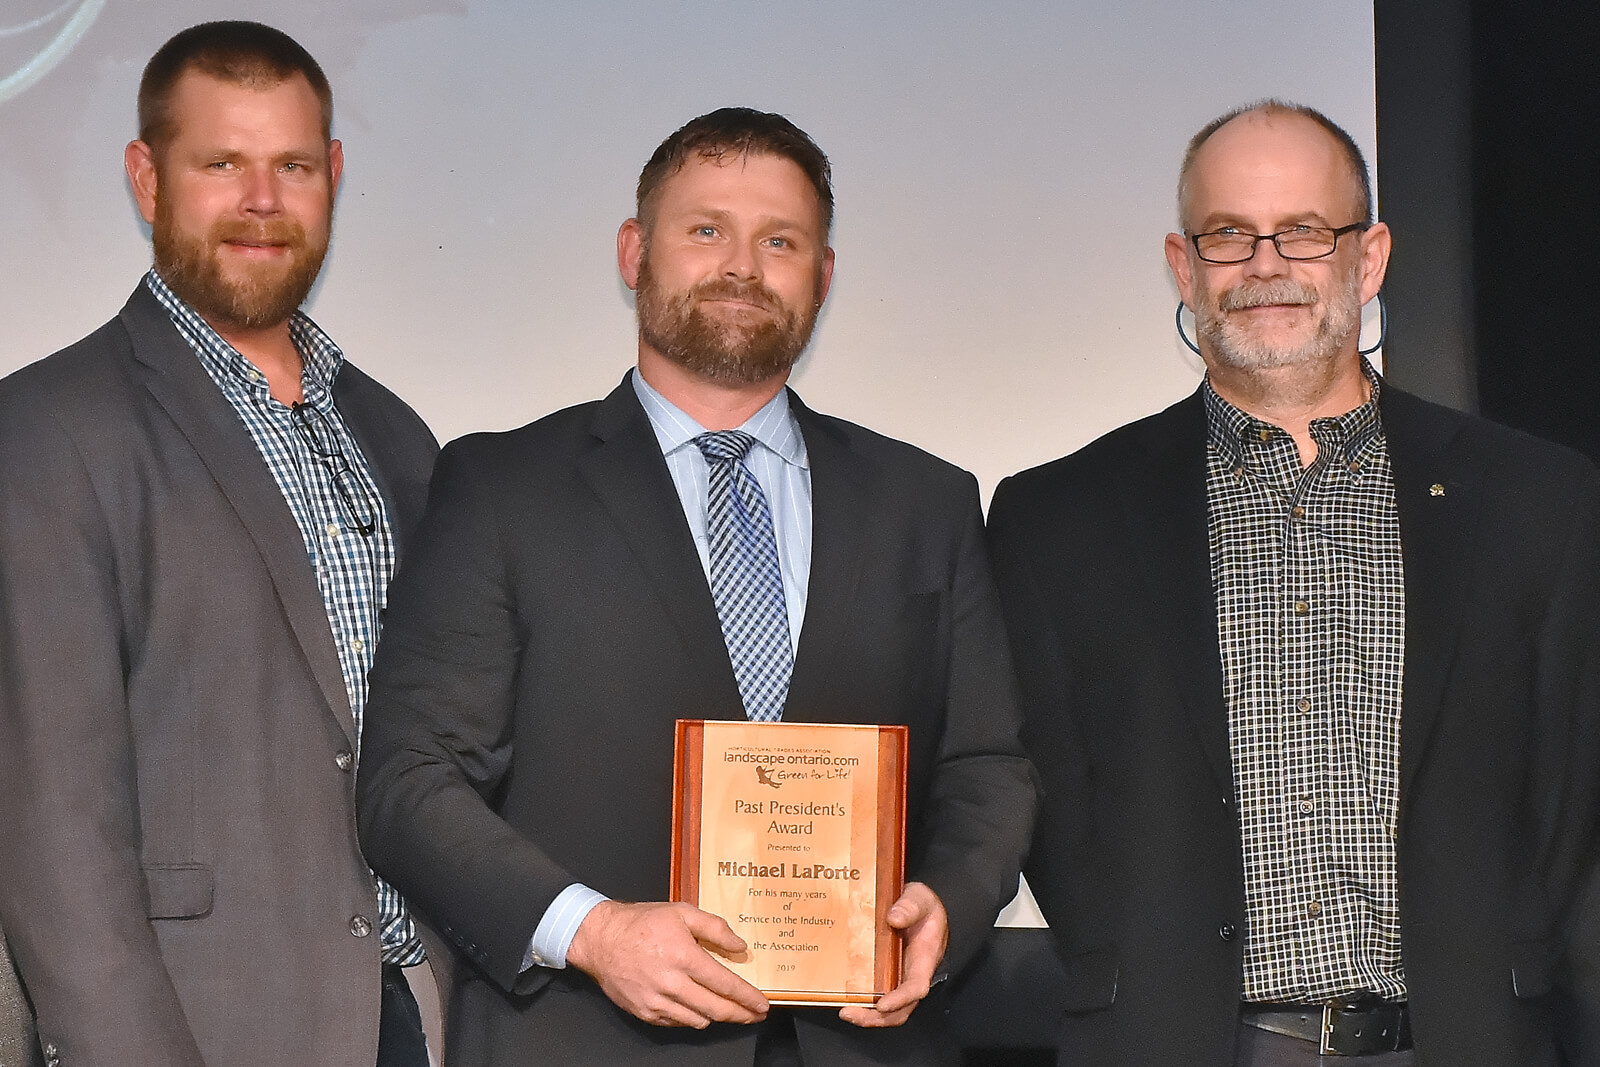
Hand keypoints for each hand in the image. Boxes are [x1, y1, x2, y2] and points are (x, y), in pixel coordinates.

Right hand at [565, 900, 769, 1027]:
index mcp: (683, 956)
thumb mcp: (682, 911)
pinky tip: (697, 1007)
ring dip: (716, 1016)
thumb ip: (715, 928)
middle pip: (716, 1009)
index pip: (725, 985)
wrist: (600, 938)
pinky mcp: (645, 1012)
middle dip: (740, 1015)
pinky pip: (677, 1023)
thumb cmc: (641, 923)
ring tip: (727, 1009)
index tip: (762, 1005)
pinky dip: (691, 1017)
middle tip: (754, 1015)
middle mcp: (671, 983)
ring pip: (698, 1020)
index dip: (747, 998)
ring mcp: (656, 1001)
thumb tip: (739, 946)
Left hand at [839, 881, 948, 1027]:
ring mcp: (899, 977)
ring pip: (888, 1009)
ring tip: (846, 1011)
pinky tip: (845, 997)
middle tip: (851, 1013)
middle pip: (900, 1009)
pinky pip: (877, 994)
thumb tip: (894, 918)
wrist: (921, 907)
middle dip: (877, 1018)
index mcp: (924, 959)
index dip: (900, 999)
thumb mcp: (920, 899)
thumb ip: (910, 907)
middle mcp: (911, 974)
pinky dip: (864, 1001)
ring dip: (867, 1015)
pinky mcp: (886, 974)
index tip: (882, 1005)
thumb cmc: (923, 906)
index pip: (916, 987)